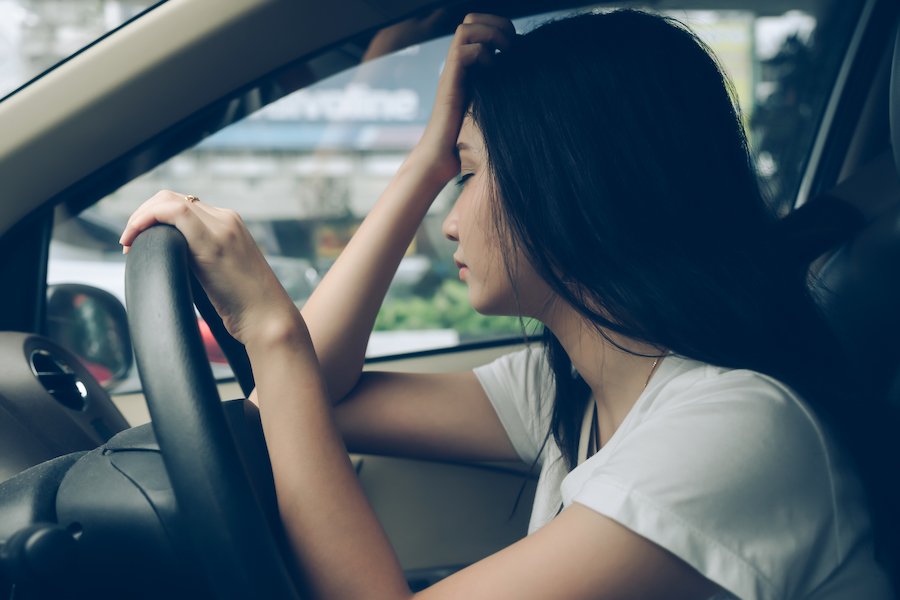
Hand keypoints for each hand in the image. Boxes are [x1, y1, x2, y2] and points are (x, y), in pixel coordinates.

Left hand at [119, 190, 298, 344]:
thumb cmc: (246, 307)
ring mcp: (222, 227)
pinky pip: (173, 212)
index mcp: (231, 225)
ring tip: (129, 242)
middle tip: (129, 239)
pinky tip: (134, 240)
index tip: (138, 238)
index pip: (184, 205)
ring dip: (140, 217)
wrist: (268, 319)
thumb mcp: (221, 274)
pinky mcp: (213, 242)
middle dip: (143, 213)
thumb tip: (172, 262)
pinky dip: (146, 220)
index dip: (154, 215)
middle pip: (172, 197)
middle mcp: (227, 220)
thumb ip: (201, 259)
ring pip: (169, 200)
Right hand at [413, 13, 514, 184]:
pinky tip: (492, 71)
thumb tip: (531, 83)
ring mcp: (452, 72)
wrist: (442, 158)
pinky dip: (482, 54)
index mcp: (469, 66)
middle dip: (496, 23)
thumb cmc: (468, 141)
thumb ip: (503, 90)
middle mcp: (458, 64)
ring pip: (465, 28)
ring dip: (490, 34)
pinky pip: (462, 52)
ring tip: (505, 52)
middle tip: (511, 44)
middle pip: (470, 19)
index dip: (501, 26)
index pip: (480, 25)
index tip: (518, 45)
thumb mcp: (493, 107)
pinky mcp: (449, 84)